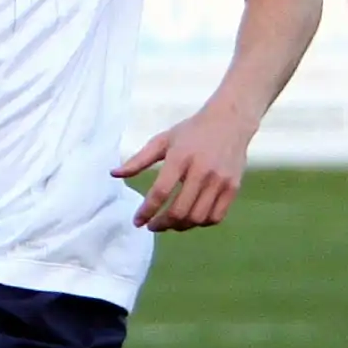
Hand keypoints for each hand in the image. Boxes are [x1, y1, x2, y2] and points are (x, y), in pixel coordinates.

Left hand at [113, 106, 252, 231]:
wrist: (230, 121)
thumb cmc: (192, 132)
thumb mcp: (163, 140)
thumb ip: (138, 160)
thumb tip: (114, 174)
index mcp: (180, 158)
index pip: (160, 192)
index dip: (146, 211)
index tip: (137, 221)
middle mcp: (201, 171)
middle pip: (179, 211)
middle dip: (161, 224)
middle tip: (152, 225)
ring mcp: (220, 181)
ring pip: (197, 218)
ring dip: (180, 226)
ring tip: (170, 223)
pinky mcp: (233, 187)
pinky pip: (215, 217)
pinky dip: (200, 223)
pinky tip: (191, 218)